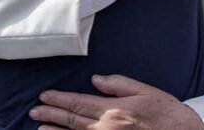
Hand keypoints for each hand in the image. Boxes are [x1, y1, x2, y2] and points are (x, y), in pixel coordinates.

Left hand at [29, 74, 203, 129]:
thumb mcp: (145, 92)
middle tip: (34, 111)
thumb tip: (95, 79)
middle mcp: (108, 128)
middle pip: (74, 121)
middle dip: (51, 116)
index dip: (59, 100)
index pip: (79, 103)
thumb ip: (118, 84)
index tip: (44, 96)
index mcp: (114, 110)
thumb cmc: (168, 115)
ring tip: (40, 129)